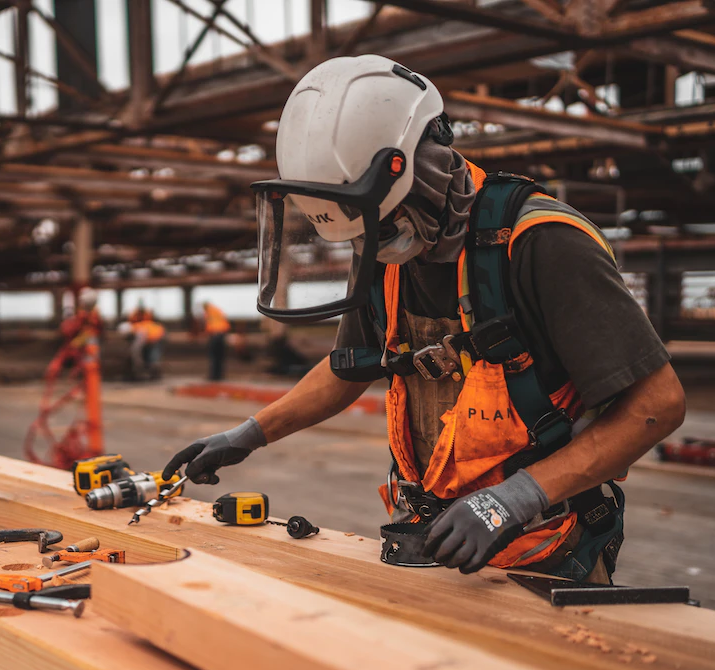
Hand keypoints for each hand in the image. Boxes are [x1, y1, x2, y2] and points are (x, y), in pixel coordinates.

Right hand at [162, 417, 266, 484]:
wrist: (245, 442)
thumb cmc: (228, 444)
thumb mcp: (211, 455)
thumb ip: (198, 464)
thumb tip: (187, 474)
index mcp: (196, 448)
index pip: (179, 458)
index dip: (171, 468)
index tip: (166, 478)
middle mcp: (200, 454)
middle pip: (189, 470)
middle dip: (196, 477)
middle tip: (206, 477)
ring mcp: (207, 459)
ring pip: (199, 474)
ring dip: (204, 479)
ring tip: (213, 478)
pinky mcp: (215, 464)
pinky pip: (207, 475)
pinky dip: (211, 479)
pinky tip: (217, 478)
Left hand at [423, 469, 547, 573]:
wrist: (507, 502)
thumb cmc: (481, 502)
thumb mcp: (460, 503)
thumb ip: (443, 517)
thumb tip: (427, 532)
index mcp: (456, 514)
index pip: (435, 534)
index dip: (428, 546)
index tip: (425, 551)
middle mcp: (465, 526)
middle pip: (445, 549)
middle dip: (438, 557)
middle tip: (437, 558)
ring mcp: (477, 537)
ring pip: (458, 558)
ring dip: (450, 564)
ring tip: (448, 563)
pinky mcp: (489, 547)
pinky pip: (474, 564)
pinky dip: (465, 569)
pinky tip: (462, 567)